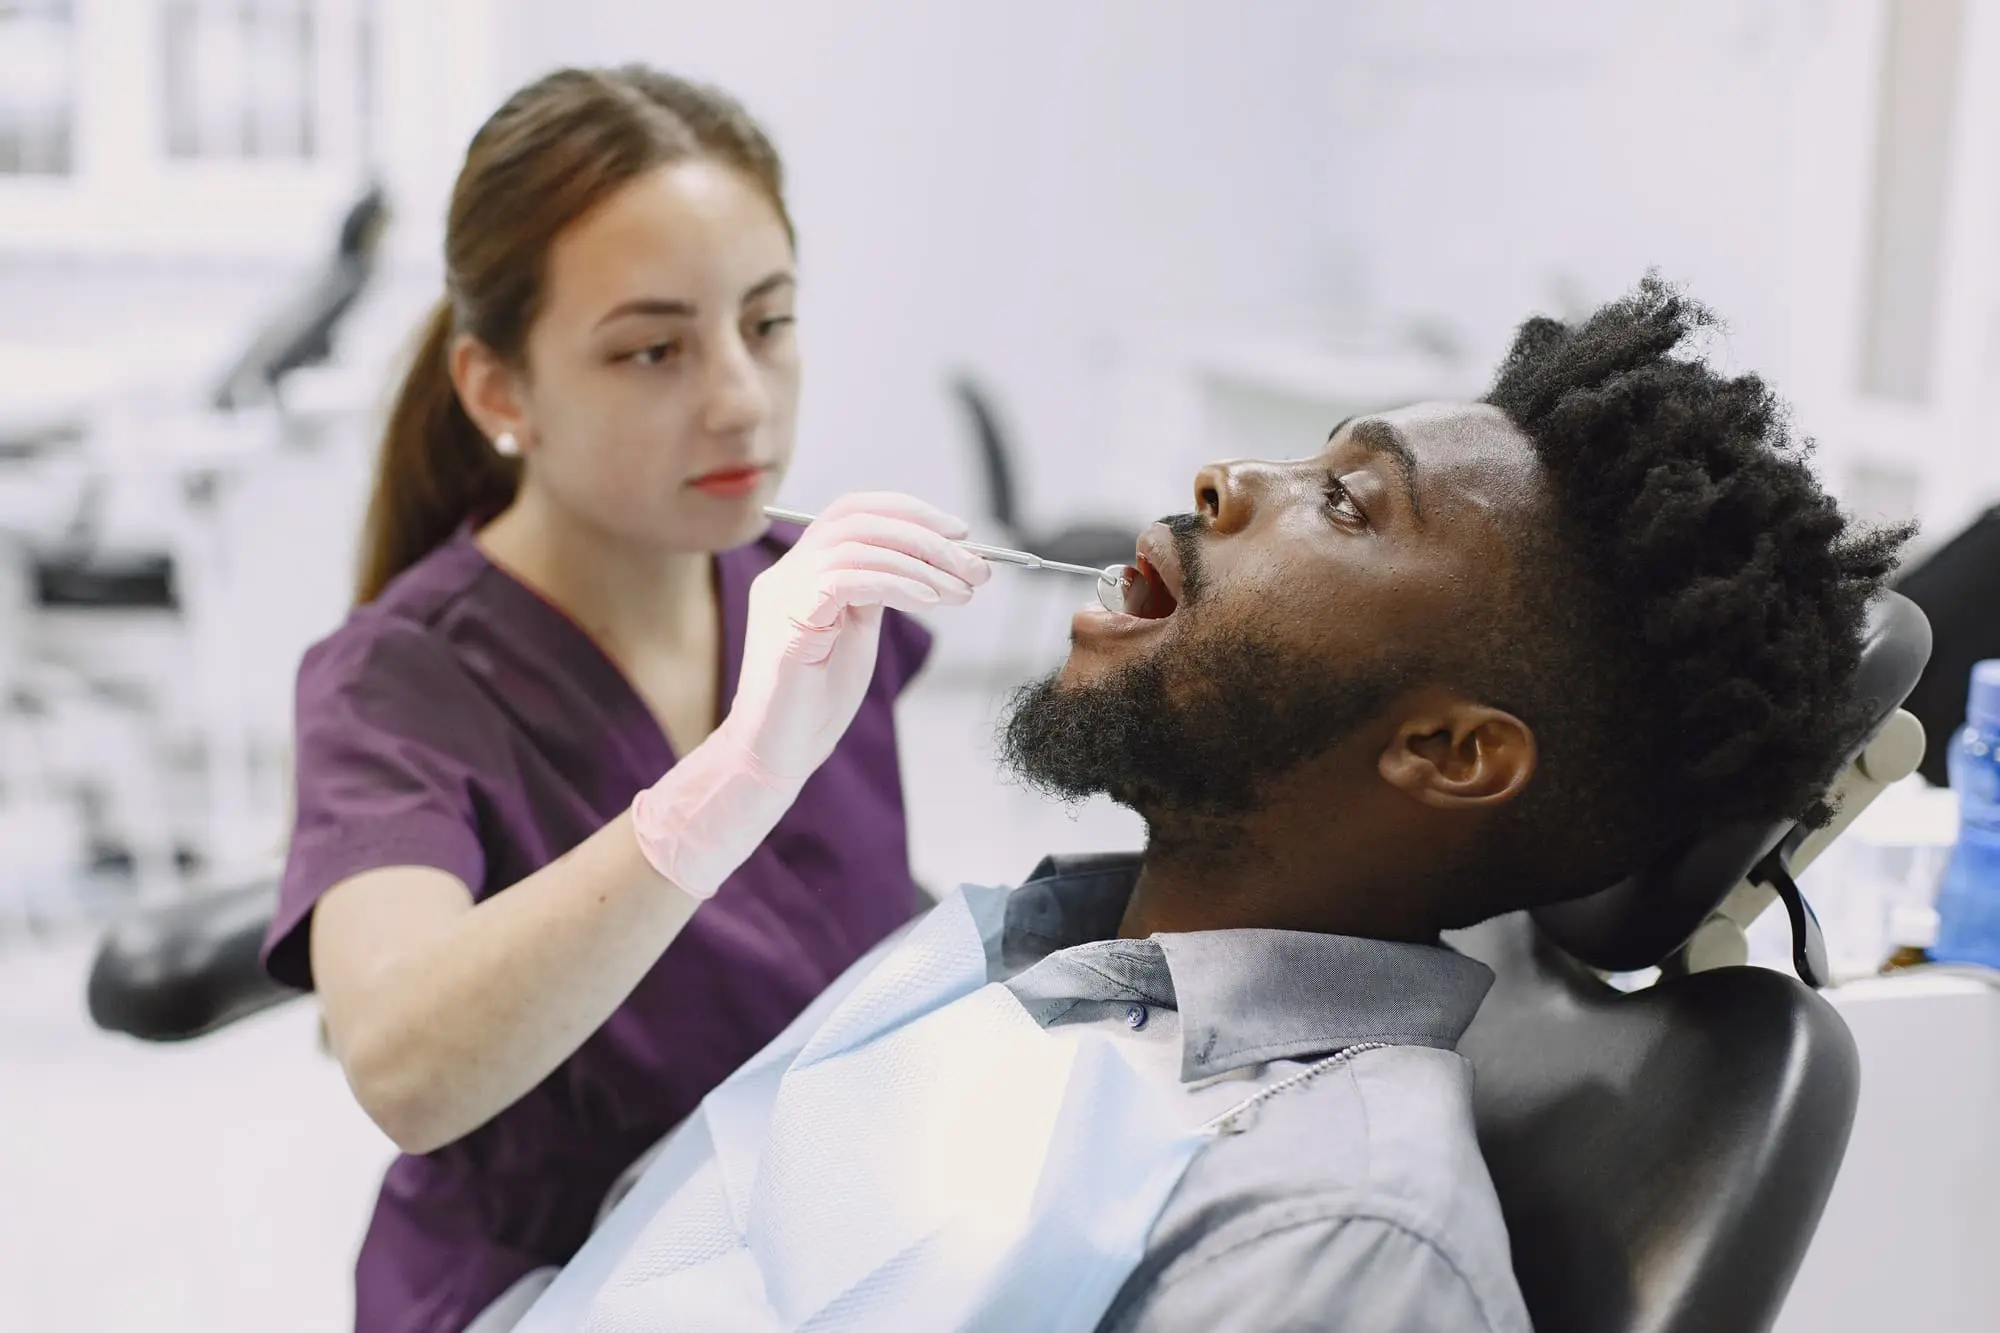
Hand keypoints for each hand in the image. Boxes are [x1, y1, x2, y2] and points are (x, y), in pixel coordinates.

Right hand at [631, 492, 988, 898]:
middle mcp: (787, 572)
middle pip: (859, 521)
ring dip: (922, 564)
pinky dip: (897, 584)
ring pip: (857, 545)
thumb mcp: (857, 629)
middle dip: (926, 538)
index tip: (961, 533)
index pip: (854, 511)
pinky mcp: (789, 624)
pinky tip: (928, 601)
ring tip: (960, 590)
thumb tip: (934, 558)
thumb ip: (879, 588)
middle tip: (975, 566)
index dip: (910, 512)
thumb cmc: (817, 699)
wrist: (779, 752)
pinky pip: (847, 579)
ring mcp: (783, 595)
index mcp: (801, 568)